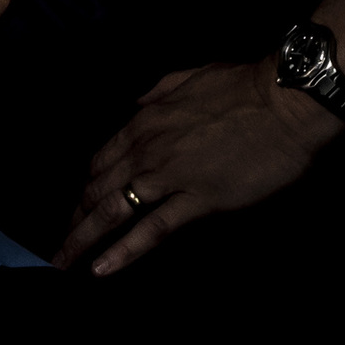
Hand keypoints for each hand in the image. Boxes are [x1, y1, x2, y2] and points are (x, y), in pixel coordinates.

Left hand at [53, 57, 341, 275]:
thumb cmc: (245, 85)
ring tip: (63, 261)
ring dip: (83, 239)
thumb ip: (160, 91)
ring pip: (112, 211)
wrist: (285, 101)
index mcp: (146, 120)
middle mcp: (148, 149)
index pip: (103, 159)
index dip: (87, 184)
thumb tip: (139, 101)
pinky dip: (123, 251)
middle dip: (75, 217)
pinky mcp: (197, 200)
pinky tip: (101, 268)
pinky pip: (152, 230)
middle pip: (98, 189)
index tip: (78, 203)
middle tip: (60, 242)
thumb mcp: (191, 76)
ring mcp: (170, 176)